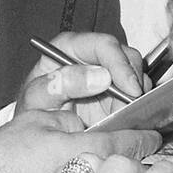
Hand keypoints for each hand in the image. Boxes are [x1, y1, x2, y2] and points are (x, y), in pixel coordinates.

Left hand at [17, 31, 148, 126]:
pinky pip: (138, 91)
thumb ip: (60, 84)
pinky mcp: (117, 89)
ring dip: (138, 93)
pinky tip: (130, 115)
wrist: (36, 127)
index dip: (120, 64)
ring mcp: (107, 71)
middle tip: (132, 104)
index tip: (129, 88)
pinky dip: (139, 103)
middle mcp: (91, 54)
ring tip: (128, 112)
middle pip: (126, 55)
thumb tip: (100, 76)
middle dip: (133, 80)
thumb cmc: (33, 108)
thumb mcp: (37, 97)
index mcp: (69, 46)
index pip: (104, 45)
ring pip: (137, 72)